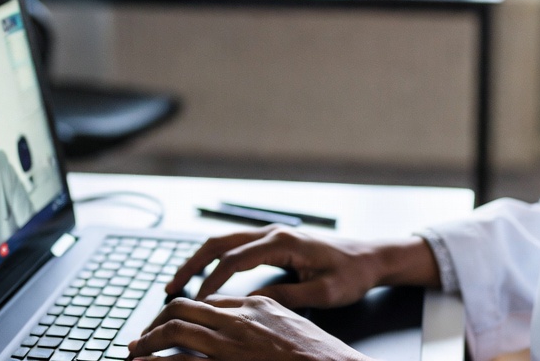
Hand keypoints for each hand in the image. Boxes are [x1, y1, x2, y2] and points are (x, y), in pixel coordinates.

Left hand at [127, 294, 367, 360]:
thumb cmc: (320, 355)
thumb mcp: (294, 325)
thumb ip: (268, 317)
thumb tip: (249, 319)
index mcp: (257, 306)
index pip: (209, 301)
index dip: (185, 311)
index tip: (171, 322)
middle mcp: (241, 319)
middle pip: (185, 307)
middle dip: (158, 320)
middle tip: (143, 336)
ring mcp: (233, 344)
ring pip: (177, 330)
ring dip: (149, 340)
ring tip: (134, 350)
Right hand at [164, 226, 439, 309]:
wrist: (371, 257)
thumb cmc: (352, 274)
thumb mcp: (324, 293)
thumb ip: (288, 297)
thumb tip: (251, 305)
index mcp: (283, 242)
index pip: (234, 260)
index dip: (211, 282)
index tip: (195, 303)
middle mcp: (273, 233)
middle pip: (219, 243)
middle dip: (191, 264)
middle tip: (169, 288)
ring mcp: (272, 235)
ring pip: (223, 242)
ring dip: (198, 261)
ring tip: (177, 283)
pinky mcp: (274, 242)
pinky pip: (235, 247)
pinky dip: (214, 260)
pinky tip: (204, 277)